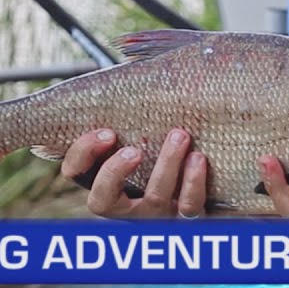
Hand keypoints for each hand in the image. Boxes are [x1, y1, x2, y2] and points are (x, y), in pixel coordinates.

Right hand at [60, 127, 207, 218]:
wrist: (211, 178)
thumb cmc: (165, 142)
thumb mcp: (140, 129)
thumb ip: (125, 113)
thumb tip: (124, 68)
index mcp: (105, 180)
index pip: (76, 174)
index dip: (84, 154)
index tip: (107, 132)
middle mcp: (127, 207)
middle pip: (103, 202)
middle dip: (115, 172)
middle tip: (134, 148)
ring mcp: (157, 216)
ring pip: (154, 200)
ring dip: (165, 165)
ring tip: (179, 136)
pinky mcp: (188, 219)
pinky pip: (189, 207)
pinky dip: (193, 182)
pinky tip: (198, 158)